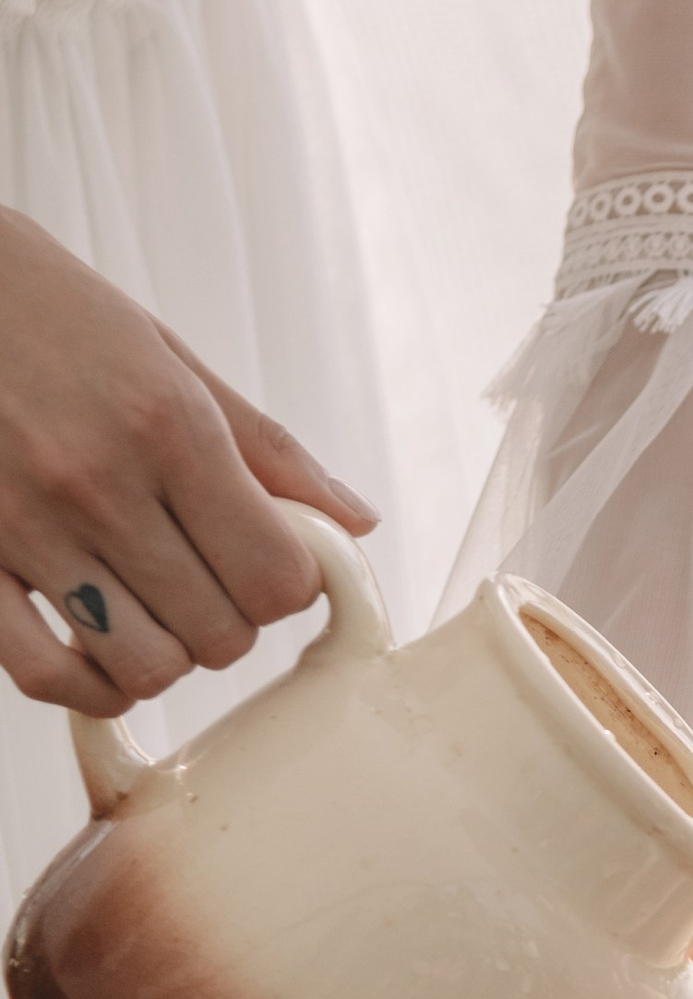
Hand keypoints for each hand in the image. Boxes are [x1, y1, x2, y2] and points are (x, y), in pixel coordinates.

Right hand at [0, 207, 378, 715]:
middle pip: (221, 634)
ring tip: (155, 609)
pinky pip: (46, 675)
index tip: (272, 562)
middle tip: (212, 581)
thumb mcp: (168, 354)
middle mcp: (98, 484)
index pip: (277, 577)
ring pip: (146, 667)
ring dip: (168, 655)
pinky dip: (91, 685)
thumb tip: (353, 520)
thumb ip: (265, 448)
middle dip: (233, 621)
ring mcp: (25, 528)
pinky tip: (103, 653)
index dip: (290, 585)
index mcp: (167, 425)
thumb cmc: (49, 314)